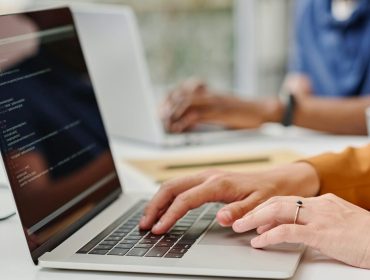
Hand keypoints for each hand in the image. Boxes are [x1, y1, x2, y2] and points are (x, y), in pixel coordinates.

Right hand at [139, 162, 319, 233]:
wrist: (278, 179)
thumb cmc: (269, 192)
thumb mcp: (261, 204)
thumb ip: (241, 212)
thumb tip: (222, 219)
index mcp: (219, 183)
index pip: (186, 199)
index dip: (170, 214)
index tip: (159, 229)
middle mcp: (208, 177)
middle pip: (171, 187)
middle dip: (154, 205)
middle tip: (144, 224)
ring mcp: (206, 176)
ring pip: (173, 185)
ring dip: (158, 201)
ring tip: (148, 219)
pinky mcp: (206, 180)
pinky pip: (180, 186)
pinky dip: (167, 197)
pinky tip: (164, 208)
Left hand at [161, 78, 282, 132]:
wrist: (263, 111)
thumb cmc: (243, 113)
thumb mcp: (221, 110)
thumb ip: (204, 112)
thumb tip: (188, 120)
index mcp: (208, 93)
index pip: (182, 90)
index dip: (168, 99)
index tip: (160, 111)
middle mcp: (209, 94)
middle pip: (180, 94)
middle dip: (167, 107)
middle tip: (159, 119)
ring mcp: (215, 101)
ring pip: (187, 102)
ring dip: (173, 114)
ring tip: (166, 125)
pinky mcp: (220, 111)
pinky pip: (198, 114)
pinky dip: (185, 122)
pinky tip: (178, 129)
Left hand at [232, 194, 369, 268]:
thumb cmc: (368, 237)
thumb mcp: (341, 223)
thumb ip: (318, 223)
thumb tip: (297, 230)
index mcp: (324, 202)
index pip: (288, 200)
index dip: (268, 208)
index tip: (256, 216)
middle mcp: (319, 205)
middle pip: (278, 202)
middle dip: (256, 210)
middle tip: (241, 219)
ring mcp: (320, 218)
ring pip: (278, 211)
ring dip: (255, 219)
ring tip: (241, 227)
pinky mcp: (321, 233)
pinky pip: (287, 231)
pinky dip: (269, 235)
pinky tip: (258, 241)